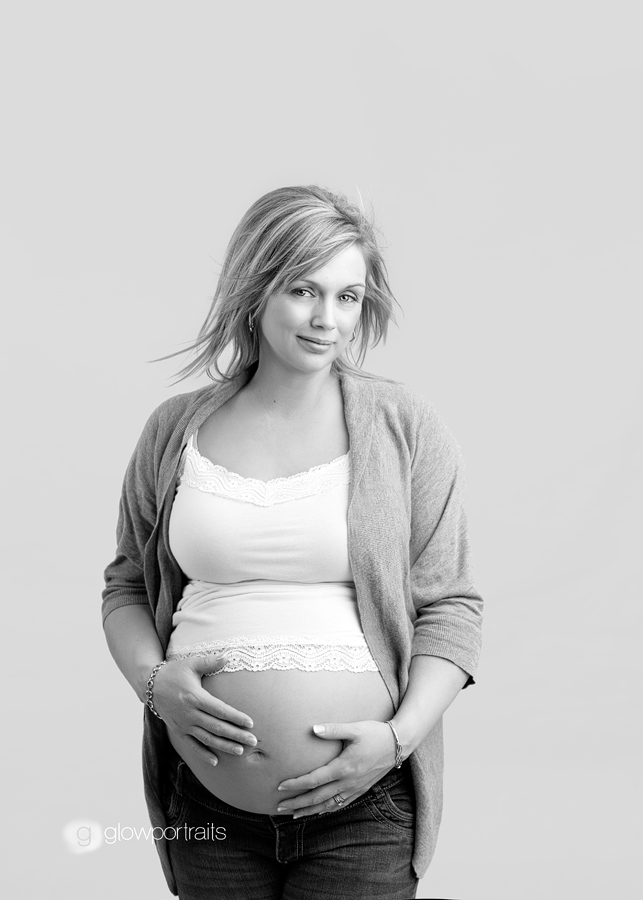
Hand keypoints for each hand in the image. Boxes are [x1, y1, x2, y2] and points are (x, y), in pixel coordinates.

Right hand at [151, 654, 256, 765]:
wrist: (150, 686)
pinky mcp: (178, 731)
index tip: (250, 723)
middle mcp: (189, 714)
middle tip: (253, 741)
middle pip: (217, 727)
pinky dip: (204, 754)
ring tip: (240, 751)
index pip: (220, 710)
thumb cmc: (174, 672)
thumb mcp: (191, 664)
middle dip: (236, 735)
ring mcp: (183, 724)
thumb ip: (210, 661)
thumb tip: (228, 656)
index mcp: (195, 697)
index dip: (236, 717)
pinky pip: (192, 745)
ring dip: (224, 746)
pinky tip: (216, 761)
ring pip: (207, 739)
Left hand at [275, 720, 396, 817]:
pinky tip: (319, 811)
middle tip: (279, 807)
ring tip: (294, 814)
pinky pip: (341, 805)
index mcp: (343, 767)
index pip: (314, 780)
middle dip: (297, 803)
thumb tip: (313, 729)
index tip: (280, 786)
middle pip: (317, 798)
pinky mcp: (361, 790)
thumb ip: (333, 729)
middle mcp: (348, 782)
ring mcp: (355, 788)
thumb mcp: (355, 729)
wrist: (398, 744)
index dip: (296, 784)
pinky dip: (327, 810)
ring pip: (328, 805)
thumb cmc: (375, 733)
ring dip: (309, 811)